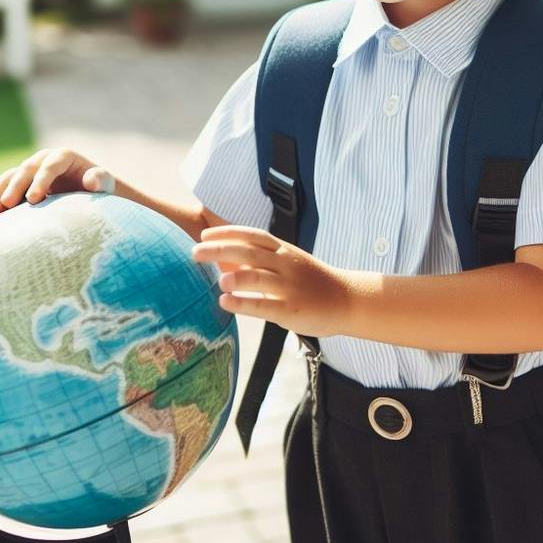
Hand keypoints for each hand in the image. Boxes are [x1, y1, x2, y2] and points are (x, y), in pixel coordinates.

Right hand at [0, 148, 115, 213]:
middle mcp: (44, 159)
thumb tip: (92, 180)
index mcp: (64, 157)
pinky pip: (6, 183)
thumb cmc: (97, 187)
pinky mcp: (23, 180)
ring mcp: (31, 169)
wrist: (87, 192)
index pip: (50, 167)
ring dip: (1, 190)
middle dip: (16, 186)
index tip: (34, 199)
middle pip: (27, 169)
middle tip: (7, 205)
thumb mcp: (103, 183)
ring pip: (12, 175)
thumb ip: (100, 180)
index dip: (41, 181)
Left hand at [192, 225, 352, 337]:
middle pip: (249, 251)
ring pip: (258, 276)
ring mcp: (289, 286)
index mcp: (283, 250)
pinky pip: (264, 305)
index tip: (204, 235)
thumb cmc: (311, 282)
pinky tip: (225, 302)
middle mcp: (285, 264)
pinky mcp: (292, 310)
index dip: (227, 233)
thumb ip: (260, 261)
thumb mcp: (288, 263)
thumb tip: (223, 261)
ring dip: (235, 276)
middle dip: (220, 250)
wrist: (347, 299)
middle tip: (195, 253)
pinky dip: (243, 303)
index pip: (252, 235)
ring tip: (217, 279)